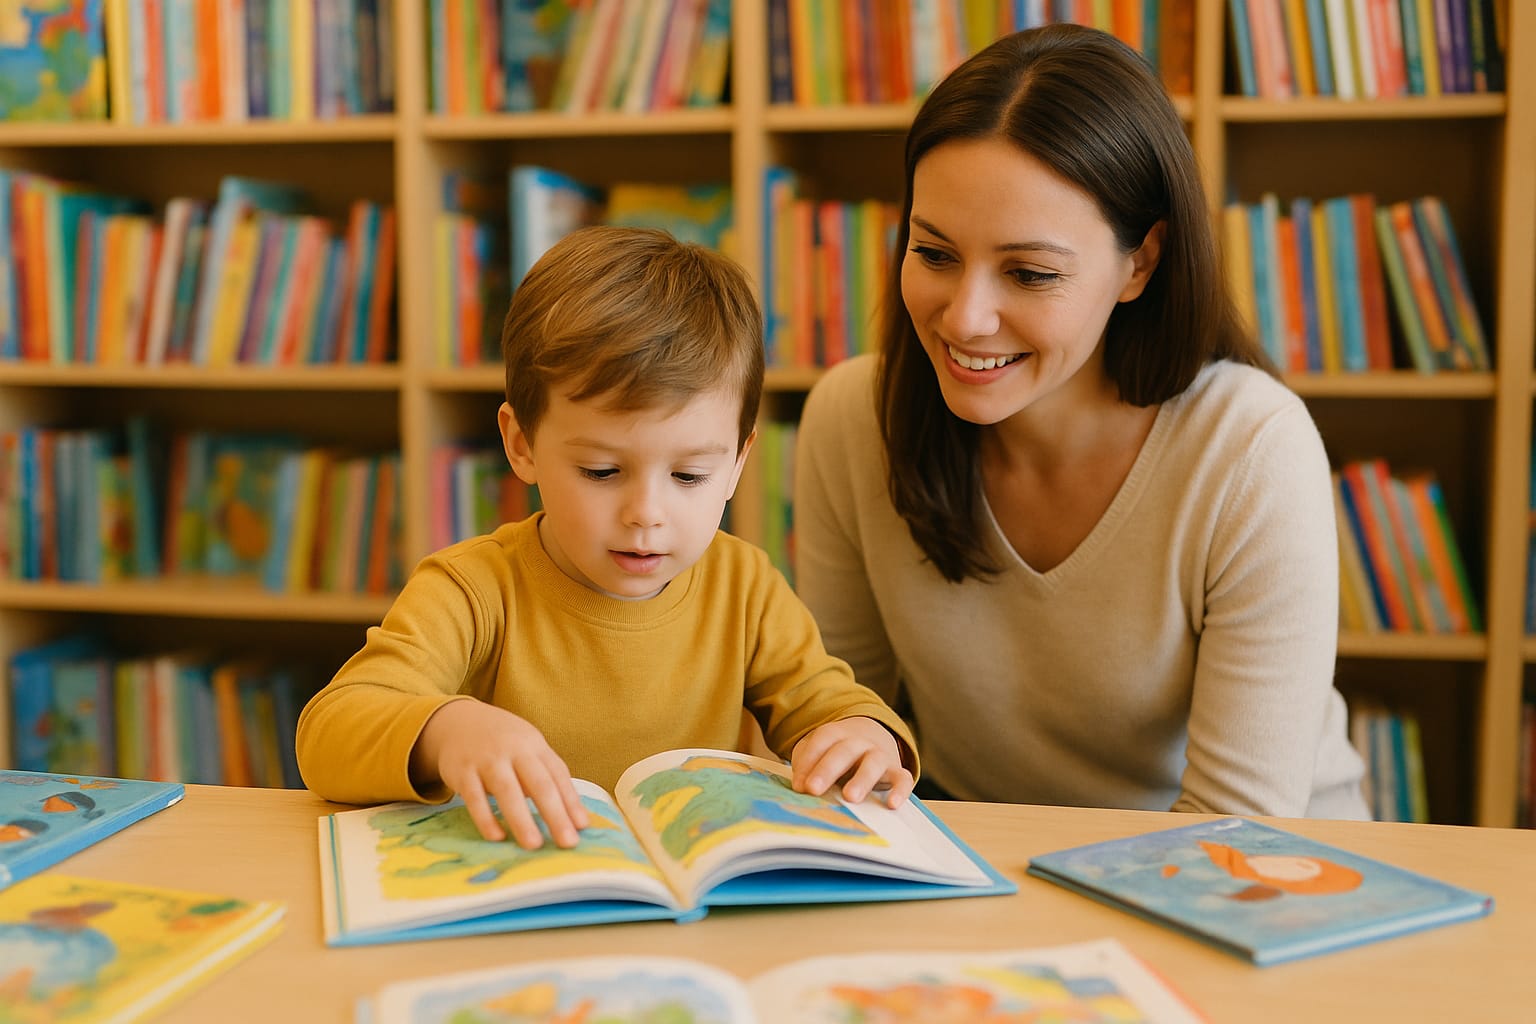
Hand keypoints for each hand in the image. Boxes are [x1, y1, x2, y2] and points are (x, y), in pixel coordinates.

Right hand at [410, 700, 589, 847]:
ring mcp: (487, 760)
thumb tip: (572, 816)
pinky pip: (474, 797)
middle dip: (555, 814)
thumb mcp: (529, 749)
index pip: (558, 775)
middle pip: (538, 784)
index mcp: (535, 746)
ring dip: (521, 819)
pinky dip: (485, 817)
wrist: (458, 720)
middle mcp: (514, 750)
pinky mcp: (462, 771)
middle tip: (568, 842)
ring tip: (534, 845)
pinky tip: (496, 837)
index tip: (583, 826)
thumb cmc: (504, 743)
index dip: (571, 801)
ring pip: (507, 791)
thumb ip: (547, 776)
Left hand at [790, 717, 913, 807]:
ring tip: (850, 797)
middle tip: (813, 789)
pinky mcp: (897, 771)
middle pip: (844, 751)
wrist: (874, 739)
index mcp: (837, 734)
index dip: (809, 761)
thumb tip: (798, 788)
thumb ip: (806, 767)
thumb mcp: (819, 753)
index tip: (798, 785)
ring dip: (861, 779)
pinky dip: (900, 791)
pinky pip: (903, 779)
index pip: (822, 740)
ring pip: (873, 763)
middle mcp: (860, 741)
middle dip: (827, 769)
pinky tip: (891, 804)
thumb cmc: (837, 754)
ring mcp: (880, 755)